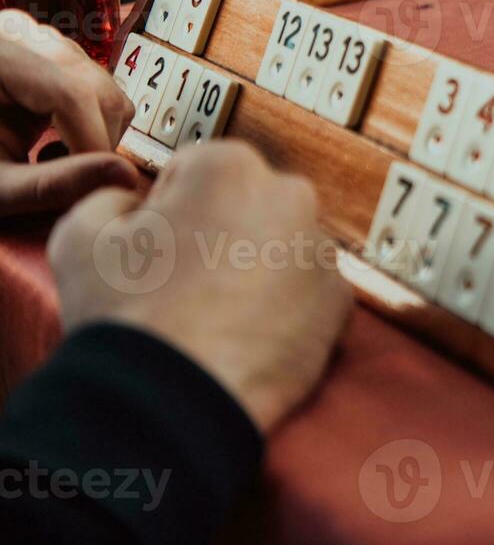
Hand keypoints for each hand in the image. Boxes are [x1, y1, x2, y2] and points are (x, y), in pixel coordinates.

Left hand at [0, 10, 138, 215]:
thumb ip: (52, 184)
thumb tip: (124, 177)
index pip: (69, 94)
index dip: (92, 143)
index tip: (97, 185)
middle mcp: (19, 36)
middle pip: (96, 89)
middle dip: (97, 142)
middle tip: (71, 181)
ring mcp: (38, 40)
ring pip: (105, 88)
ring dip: (97, 134)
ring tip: (55, 159)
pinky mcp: (52, 55)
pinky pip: (96, 87)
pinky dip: (91, 122)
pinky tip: (56, 140)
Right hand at [49, 141, 352, 432]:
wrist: (170, 402)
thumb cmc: (125, 317)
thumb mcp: (81, 236)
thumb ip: (111, 198)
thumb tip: (131, 203)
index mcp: (229, 166)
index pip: (196, 172)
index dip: (169, 210)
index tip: (156, 245)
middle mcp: (290, 196)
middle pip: (248, 205)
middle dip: (221, 233)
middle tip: (184, 281)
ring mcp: (321, 250)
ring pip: (282, 248)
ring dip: (256, 269)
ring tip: (213, 314)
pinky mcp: (339, 302)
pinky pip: (307, 294)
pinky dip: (284, 309)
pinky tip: (244, 334)